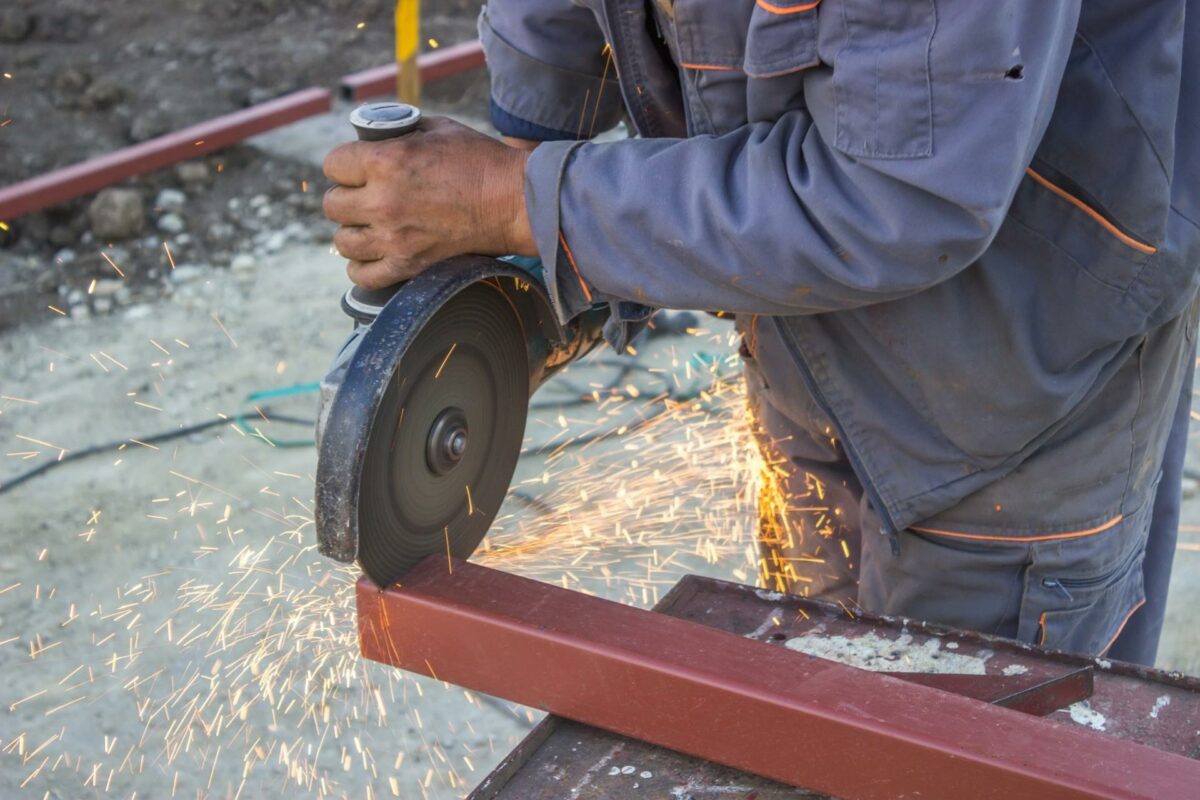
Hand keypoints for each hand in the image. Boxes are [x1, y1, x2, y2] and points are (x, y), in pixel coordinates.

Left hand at [322, 117, 536, 289]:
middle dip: (346, 197)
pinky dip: (362, 267)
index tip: (356, 170)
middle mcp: (383, 201)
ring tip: (369, 226)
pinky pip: (363, 275)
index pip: (333, 165)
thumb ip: (399, 132)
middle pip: (333, 205)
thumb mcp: (436, 129)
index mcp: (386, 161)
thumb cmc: (480, 162)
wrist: (513, 202)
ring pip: (343, 241)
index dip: (344, 165)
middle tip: (364, 197)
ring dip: (353, 232)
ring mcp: (394, 237)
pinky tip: (372, 255)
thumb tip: (376, 136)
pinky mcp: (409, 264)